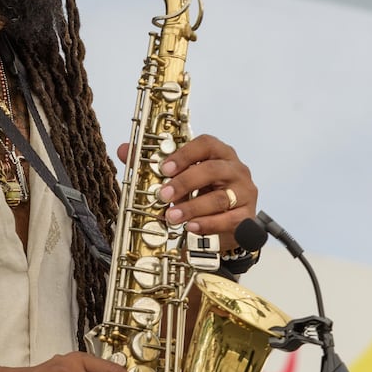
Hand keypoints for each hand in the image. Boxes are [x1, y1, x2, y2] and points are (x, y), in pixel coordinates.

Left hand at [117, 134, 256, 240]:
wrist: (227, 224)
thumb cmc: (203, 194)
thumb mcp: (180, 178)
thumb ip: (152, 164)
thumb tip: (124, 150)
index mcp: (220, 154)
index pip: (206, 144)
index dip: (184, 154)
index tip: (164, 168)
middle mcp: (236, 170)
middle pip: (212, 170)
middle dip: (184, 183)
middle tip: (163, 195)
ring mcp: (244, 193)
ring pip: (220, 198)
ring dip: (192, 208)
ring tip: (172, 216)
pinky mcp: (247, 216)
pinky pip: (228, 220)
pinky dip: (207, 224)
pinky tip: (191, 228)